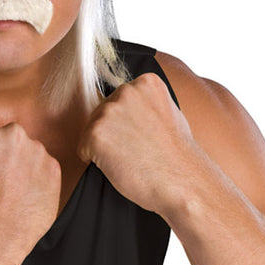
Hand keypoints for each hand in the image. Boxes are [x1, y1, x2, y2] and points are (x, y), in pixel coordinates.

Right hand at [0, 117, 61, 258]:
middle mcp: (11, 132)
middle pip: (5, 137)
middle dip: (0, 153)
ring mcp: (36, 149)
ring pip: (26, 150)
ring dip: (19, 164)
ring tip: (8, 191)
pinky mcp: (53, 167)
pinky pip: (42, 167)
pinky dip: (35, 178)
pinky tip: (22, 195)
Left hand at [77, 72, 201, 213]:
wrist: (182, 182)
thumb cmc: (177, 156)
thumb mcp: (168, 114)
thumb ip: (145, 103)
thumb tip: (126, 104)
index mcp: (146, 82)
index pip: (119, 99)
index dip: (127, 123)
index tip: (145, 136)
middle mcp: (126, 90)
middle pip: (102, 112)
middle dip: (113, 133)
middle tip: (137, 150)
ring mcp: (109, 110)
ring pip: (91, 130)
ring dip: (103, 147)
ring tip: (131, 158)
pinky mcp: (95, 133)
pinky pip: (83, 149)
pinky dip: (95, 162)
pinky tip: (120, 166)